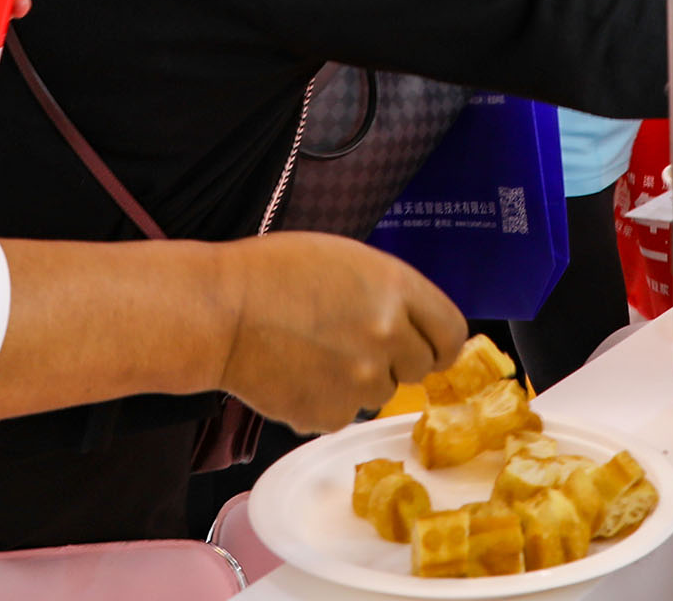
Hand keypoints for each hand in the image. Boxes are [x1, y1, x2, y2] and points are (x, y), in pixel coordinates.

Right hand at [212, 233, 465, 431]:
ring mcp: (361, 379)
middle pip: (418, 367)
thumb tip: (417, 325)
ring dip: (359, 380)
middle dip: (394, 358)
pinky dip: (326, 400)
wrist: (220, 312)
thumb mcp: (346, 259)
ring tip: (316, 352)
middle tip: (353, 342)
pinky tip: (298, 372)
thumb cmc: (274, 274)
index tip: (427, 346)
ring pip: (380, 392)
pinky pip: (344, 412)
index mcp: (397, 288)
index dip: (439, 341)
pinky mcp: (331, 413)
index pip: (452, 333)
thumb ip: (391, 293)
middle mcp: (388, 335)